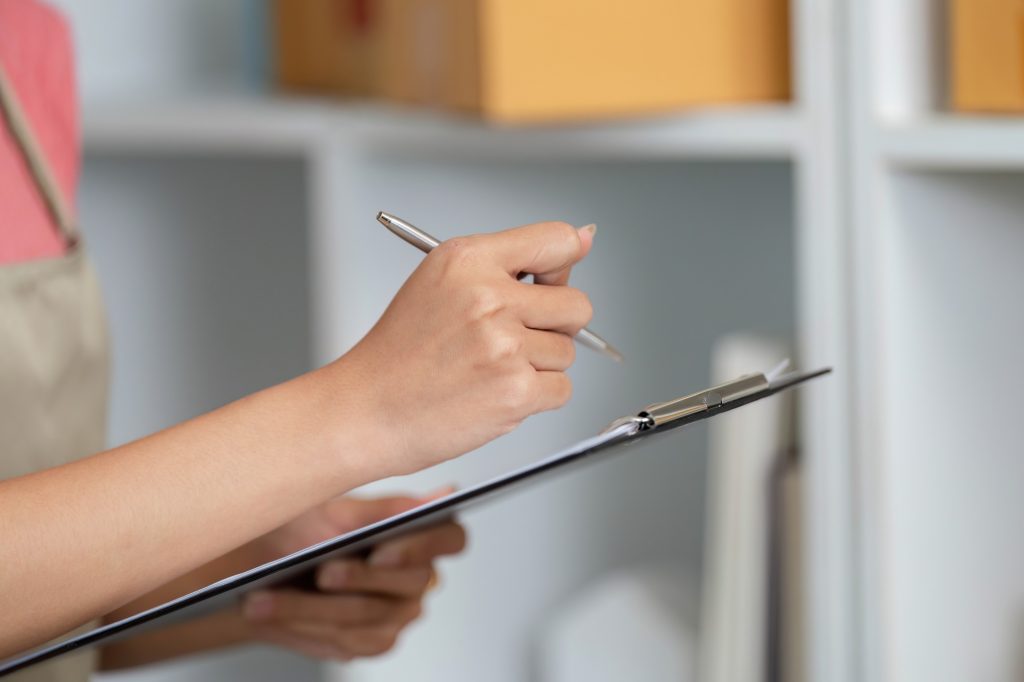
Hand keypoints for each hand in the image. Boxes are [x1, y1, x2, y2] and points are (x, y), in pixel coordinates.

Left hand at [241, 493, 465, 660]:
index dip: (423, 545)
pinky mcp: (371, 642)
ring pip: (367, 616)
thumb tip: (445, 493)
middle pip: (408, 582)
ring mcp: (398, 613)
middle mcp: (417, 577)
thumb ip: (386, 509)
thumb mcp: (337, 510)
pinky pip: (345, 641)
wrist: (258, 564)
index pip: (451, 538)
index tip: (381, 549)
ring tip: (266, 597)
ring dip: (311, 607)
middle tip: (321, 572)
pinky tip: (269, 614)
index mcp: (420, 534)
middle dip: (359, 578)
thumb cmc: (302, 528)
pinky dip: (303, 627)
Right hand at [334, 221, 594, 478]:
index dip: (564, 263)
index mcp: (469, 259)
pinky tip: (494, 393)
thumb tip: (584, 238)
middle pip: (576, 304)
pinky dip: (536, 397)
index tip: (555, 278)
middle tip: (512, 337)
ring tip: (489, 369)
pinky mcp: (515, 390)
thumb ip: (513, 261)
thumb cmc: (401, 353)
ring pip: (567, 352)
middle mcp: (488, 296)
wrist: (367, 410)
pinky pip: (561, 389)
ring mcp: (504, 345)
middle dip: (556, 325)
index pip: (557, 241)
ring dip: (539, 365)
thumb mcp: (443, 282)